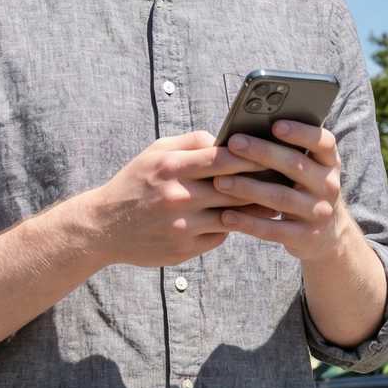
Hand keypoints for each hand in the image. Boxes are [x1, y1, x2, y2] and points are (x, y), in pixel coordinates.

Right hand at [78, 130, 266, 267]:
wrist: (103, 226)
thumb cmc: (135, 183)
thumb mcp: (155, 153)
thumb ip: (190, 142)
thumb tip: (225, 138)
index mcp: (172, 167)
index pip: (223, 158)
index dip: (252, 156)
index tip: (273, 152)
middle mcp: (178, 197)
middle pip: (234, 189)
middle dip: (262, 183)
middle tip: (284, 179)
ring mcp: (182, 226)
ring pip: (232, 216)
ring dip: (255, 210)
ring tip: (274, 202)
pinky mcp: (184, 249)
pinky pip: (219, 236)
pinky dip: (229, 227)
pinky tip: (240, 221)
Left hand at [214, 120, 354, 263]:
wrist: (327, 236)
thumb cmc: (304, 190)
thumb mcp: (308, 171)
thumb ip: (288, 152)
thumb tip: (247, 130)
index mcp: (329, 163)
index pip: (323, 142)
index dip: (301, 132)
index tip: (276, 124)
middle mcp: (328, 186)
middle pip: (295, 165)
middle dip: (262, 152)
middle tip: (234, 143)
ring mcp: (318, 212)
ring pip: (280, 197)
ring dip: (247, 187)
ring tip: (219, 181)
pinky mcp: (304, 236)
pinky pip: (273, 229)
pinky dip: (248, 222)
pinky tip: (225, 215)